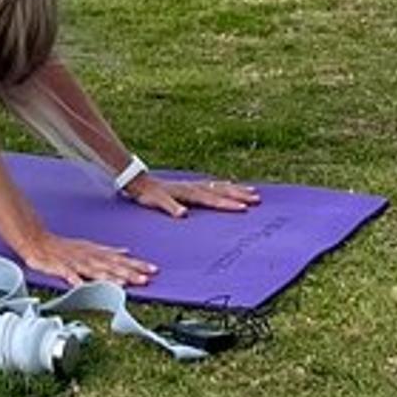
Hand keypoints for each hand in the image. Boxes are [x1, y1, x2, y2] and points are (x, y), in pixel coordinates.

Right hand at [19, 232, 156, 286]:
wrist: (38, 241)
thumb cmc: (64, 247)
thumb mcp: (90, 246)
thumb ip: (109, 251)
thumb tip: (127, 251)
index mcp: (96, 253)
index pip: (121, 259)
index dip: (137, 264)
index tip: (153, 269)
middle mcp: (89, 257)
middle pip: (112, 266)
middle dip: (129, 272)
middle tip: (145, 279)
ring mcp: (75, 262)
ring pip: (95, 270)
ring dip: (109, 277)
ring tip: (123, 283)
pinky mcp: (60, 267)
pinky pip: (68, 274)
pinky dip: (75, 279)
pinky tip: (81, 285)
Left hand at [123, 174, 262, 218]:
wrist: (139, 182)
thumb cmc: (148, 195)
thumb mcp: (156, 202)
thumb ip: (170, 208)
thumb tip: (183, 214)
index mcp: (189, 193)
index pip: (212, 200)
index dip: (227, 204)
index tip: (243, 208)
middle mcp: (195, 187)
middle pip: (221, 191)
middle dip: (239, 195)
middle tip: (257, 199)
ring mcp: (195, 185)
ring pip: (220, 187)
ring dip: (236, 190)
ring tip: (253, 192)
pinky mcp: (192, 186)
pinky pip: (214, 185)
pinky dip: (226, 186)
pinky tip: (231, 187)